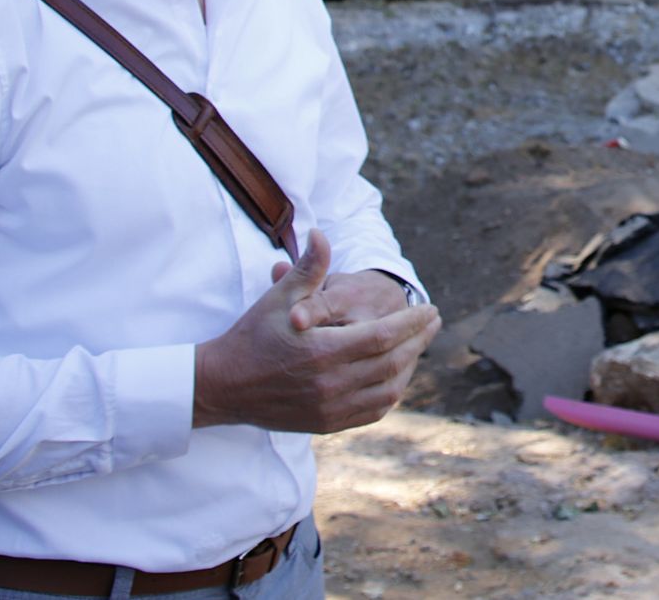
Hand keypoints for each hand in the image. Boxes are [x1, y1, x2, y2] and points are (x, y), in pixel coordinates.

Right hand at [192, 231, 441, 432]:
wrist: (223, 385)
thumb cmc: (252, 336)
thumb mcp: (279, 299)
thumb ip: (308, 268)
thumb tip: (321, 233)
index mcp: (322, 350)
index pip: (384, 335)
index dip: (412, 322)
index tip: (430, 308)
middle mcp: (330, 383)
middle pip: (392, 362)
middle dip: (419, 340)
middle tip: (435, 323)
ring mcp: (330, 408)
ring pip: (388, 390)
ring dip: (409, 367)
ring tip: (419, 346)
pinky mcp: (326, 424)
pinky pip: (372, 411)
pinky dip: (391, 393)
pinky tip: (397, 375)